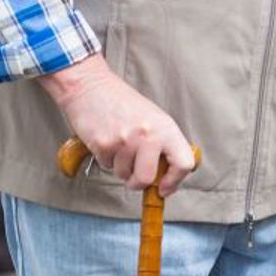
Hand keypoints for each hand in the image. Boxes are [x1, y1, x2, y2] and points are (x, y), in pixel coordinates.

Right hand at [41, 55, 196, 195]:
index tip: (165, 188)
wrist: (91, 87)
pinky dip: (106, 159)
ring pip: (123, 175)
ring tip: (118, 145)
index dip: (175, 181)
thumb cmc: (122, 103)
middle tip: (133, 176)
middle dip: (137, 183)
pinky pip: (107, 166)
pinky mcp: (104, 144)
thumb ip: (162, 144)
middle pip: (147, 179)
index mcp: (166, 128)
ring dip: (120, 167)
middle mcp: (148, 134)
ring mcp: (125, 140)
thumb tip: (165, 176)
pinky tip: (106, 140)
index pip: (184, 163)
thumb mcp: (153, 119)